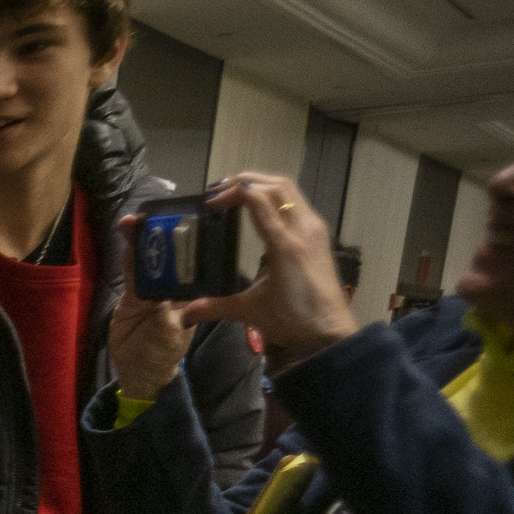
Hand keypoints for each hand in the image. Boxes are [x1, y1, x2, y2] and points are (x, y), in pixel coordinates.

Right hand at [109, 211, 194, 398]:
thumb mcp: (169, 334)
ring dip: (142, 235)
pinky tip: (126, 233)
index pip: (198, 259)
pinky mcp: (132, 292)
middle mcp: (176, 284)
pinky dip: (128, 251)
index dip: (196, 237)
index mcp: (194, 292)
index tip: (193, 218)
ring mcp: (152, 286)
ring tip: (135, 218)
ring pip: (150, 255)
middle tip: (157, 212)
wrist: (137, 372)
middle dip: (165, 229)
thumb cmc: (162, 355)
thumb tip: (165, 296)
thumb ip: (166, 314)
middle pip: (173, 250)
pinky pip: (131, 268)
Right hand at [179, 172, 358, 372]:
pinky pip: (297, 202)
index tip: (211, 204)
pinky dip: (275, 196)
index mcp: (284, 244)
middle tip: (219, 192)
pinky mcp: (318, 234)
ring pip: (289, 189)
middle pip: (276, 184)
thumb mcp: (249, 311)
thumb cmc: (291, 320)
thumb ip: (214, 306)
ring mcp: (314, 229)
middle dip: (246, 181)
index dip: (232, 194)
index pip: (259, 200)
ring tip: (236, 194)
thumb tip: (184, 312)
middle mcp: (302, 229)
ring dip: (262, 185)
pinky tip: (259, 210)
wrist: (330, 332)